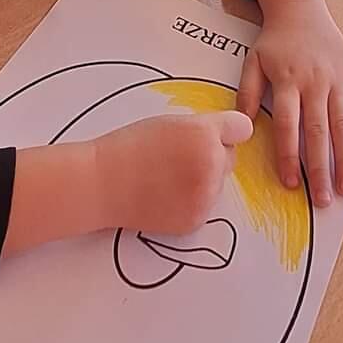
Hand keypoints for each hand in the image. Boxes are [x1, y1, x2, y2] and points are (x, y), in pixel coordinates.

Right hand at [94, 111, 253, 235]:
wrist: (101, 183)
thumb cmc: (131, 147)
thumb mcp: (171, 123)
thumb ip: (207, 127)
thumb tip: (238, 135)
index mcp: (204, 134)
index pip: (241, 129)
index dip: (225, 131)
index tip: (212, 134)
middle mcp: (210, 165)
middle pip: (230, 158)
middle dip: (212, 157)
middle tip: (177, 156)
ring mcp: (204, 196)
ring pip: (218, 184)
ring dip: (202, 181)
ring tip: (166, 177)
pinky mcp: (195, 220)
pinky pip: (205, 206)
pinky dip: (190, 202)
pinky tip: (165, 195)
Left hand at [238, 0, 342, 208]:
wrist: (301, 8)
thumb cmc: (274, 40)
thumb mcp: (253, 62)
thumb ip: (247, 93)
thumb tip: (242, 127)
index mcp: (288, 81)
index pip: (288, 126)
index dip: (289, 156)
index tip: (291, 184)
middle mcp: (315, 82)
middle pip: (319, 132)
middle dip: (321, 169)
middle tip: (324, 200)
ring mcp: (337, 79)